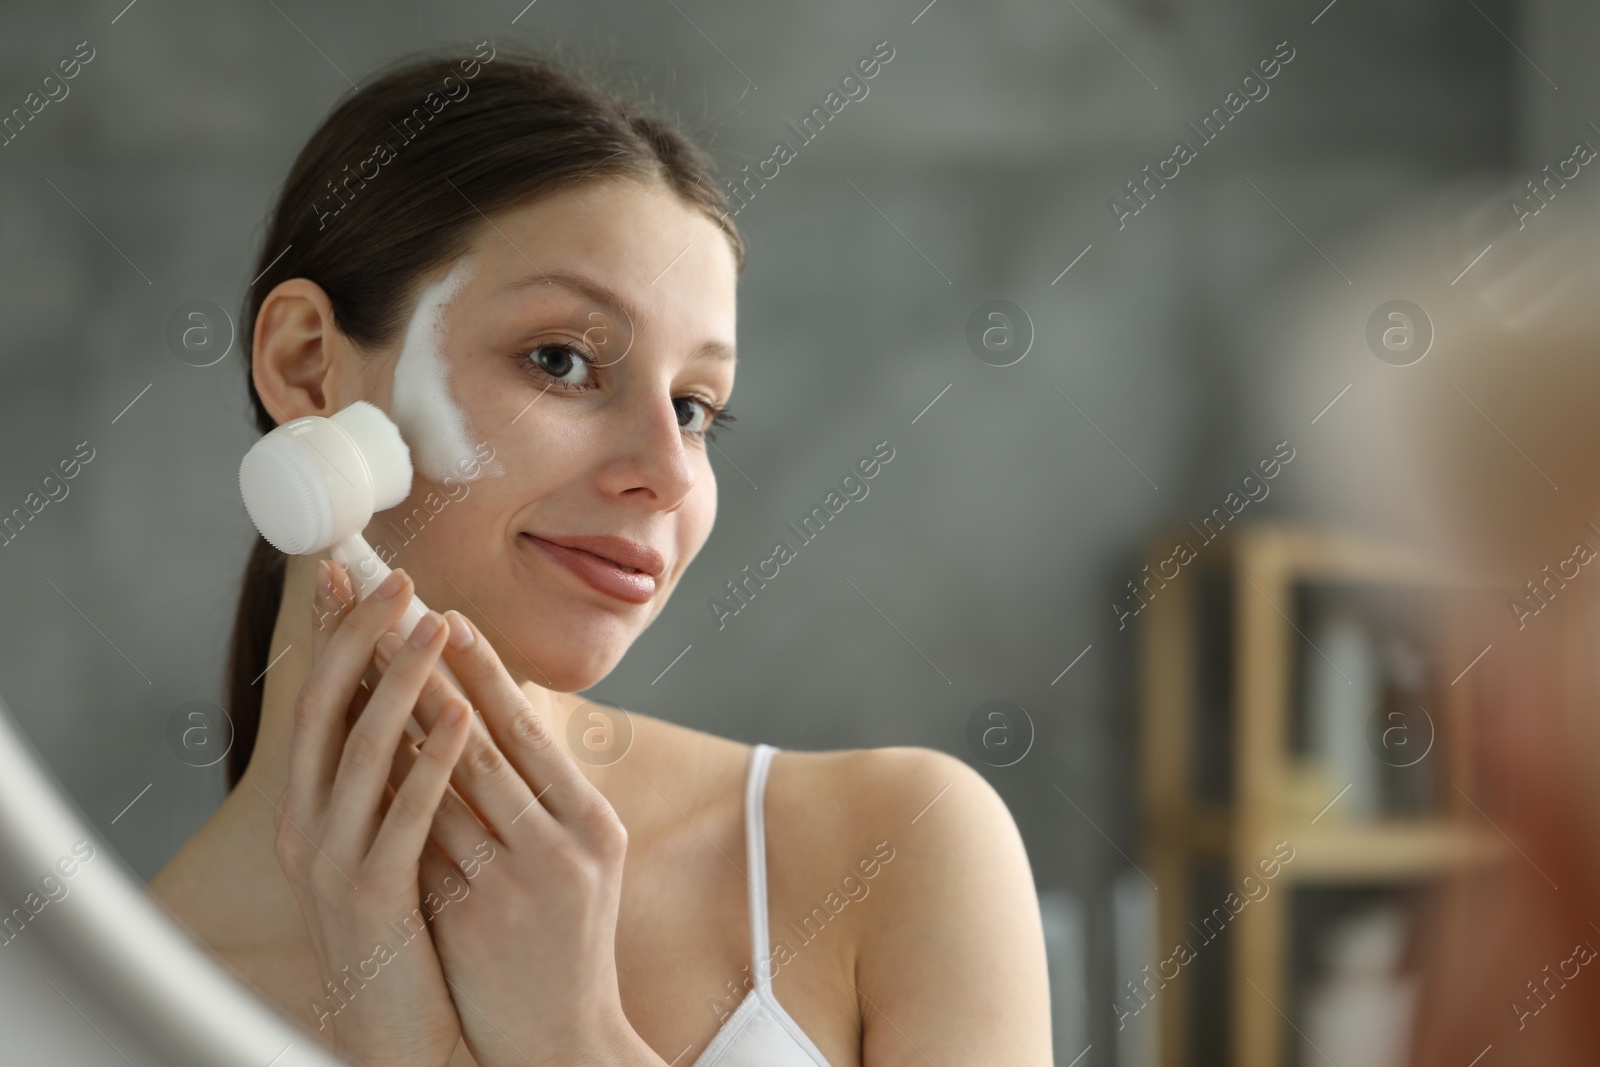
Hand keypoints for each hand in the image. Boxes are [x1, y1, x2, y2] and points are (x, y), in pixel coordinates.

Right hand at [269, 561, 472, 1066]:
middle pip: (324, 711)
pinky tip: (464, 713)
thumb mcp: (383, 832)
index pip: (314, 699)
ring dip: (400, 682)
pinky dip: (434, 759)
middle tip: (400, 578)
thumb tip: (408, 692)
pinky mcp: (371, 898)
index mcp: (305, 806)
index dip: (328, 632)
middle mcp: (303, 826)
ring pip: (360, 754)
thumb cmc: (400, 921)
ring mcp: (330, 863)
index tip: (347, 568)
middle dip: (360, 638)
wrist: (400, 1031)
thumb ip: (387, 771)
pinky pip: (404, 815)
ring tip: (438, 625)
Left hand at [371, 607, 654, 1066]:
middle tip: (389, 616)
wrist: (562, 1044)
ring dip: (398, 723)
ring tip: (361, 672)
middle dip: (432, 676)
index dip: (486, 672)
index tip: (448, 617)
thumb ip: (545, 796)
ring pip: (444, 788)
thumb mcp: (582, 860)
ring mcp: (514, 886)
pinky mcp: (470, 920)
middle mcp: (560, 848)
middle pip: (484, 745)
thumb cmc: (566, 943)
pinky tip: (355, 758)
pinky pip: (418, 842)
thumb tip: (497, 719)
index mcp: (593, 824)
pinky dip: (389, 794)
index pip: (531, 732)